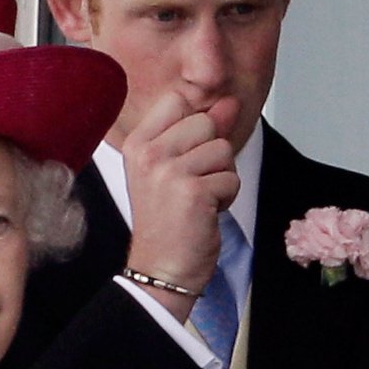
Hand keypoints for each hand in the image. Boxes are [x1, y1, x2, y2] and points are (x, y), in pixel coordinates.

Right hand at [122, 91, 240, 320]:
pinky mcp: (194, 191)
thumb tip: (229, 103)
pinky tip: (205, 212)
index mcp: (138, 143)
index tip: (186, 155)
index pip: (178, 100)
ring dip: (221, 177)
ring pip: (222, 149)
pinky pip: (231, 177)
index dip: (194, 124)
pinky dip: (226, 197)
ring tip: (198, 198)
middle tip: (191, 183)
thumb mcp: (172, 168)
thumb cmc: (167, 221)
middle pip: (205, 123)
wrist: (161, 268)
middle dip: (211, 154)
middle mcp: (149, 153)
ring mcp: (169, 171)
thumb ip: (200, 131)